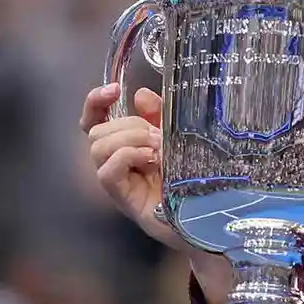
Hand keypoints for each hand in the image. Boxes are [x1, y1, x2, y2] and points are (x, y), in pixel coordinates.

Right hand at [80, 83, 188, 251]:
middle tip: (159, 137)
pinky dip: (127, 157)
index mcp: (125, 145)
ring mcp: (118, 181)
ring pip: (98, 146)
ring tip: (157, 150)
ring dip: (129, 139)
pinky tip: (150, 160)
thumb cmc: (193, 176)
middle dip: (130, 125)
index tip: (115, 90)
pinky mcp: (123, 198)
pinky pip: (106, 171)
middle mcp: (115, 162)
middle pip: (97, 130)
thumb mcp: (178, 136)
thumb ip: (159, 115)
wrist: (209, 213)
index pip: (94, 119)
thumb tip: (140, 95)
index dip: (96, 102)